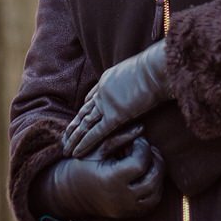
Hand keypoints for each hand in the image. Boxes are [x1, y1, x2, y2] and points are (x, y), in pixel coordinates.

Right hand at [30, 124, 163, 219]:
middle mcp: (120, 198)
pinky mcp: (130, 214)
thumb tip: (142, 127)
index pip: (140, 164)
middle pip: (152, 180)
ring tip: (149, 160)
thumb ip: (120, 138)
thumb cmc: (84, 165)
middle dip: (155, 160)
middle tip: (147, 149)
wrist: (72, 192)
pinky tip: (147, 174)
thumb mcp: (98, 149)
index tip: (137, 140)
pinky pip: (152, 203)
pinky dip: (155, 187)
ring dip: (158, 174)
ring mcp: (126, 209)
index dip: (143, 148)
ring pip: (156, 193)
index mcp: (110, 180)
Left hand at [63, 41, 171, 156]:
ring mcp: (106, 104)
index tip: (77, 119)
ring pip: (85, 124)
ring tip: (65, 149)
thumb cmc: (155, 68)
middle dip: (74, 126)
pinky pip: (96, 132)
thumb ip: (133, 79)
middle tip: (65, 137)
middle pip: (84, 112)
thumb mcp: (139, 70)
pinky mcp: (114, 115)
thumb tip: (141, 83)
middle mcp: (102, 92)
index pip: (92, 97)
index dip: (84, 110)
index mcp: (107, 79)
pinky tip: (77, 152)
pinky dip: (85, 143)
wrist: (156, 68)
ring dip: (75, 138)